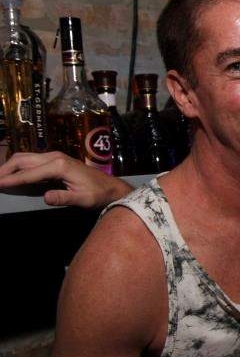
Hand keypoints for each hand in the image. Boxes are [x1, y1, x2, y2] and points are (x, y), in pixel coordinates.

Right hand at [0, 152, 132, 207]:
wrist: (111, 187)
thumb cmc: (98, 194)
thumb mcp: (84, 199)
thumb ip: (65, 197)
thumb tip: (46, 197)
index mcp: (59, 166)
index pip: (29, 173)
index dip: (11, 180)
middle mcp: (55, 157)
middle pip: (22, 160)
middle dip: (5, 169)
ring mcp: (54, 157)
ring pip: (25, 158)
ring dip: (9, 166)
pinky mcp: (55, 160)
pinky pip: (31, 161)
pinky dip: (18, 166)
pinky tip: (12, 174)